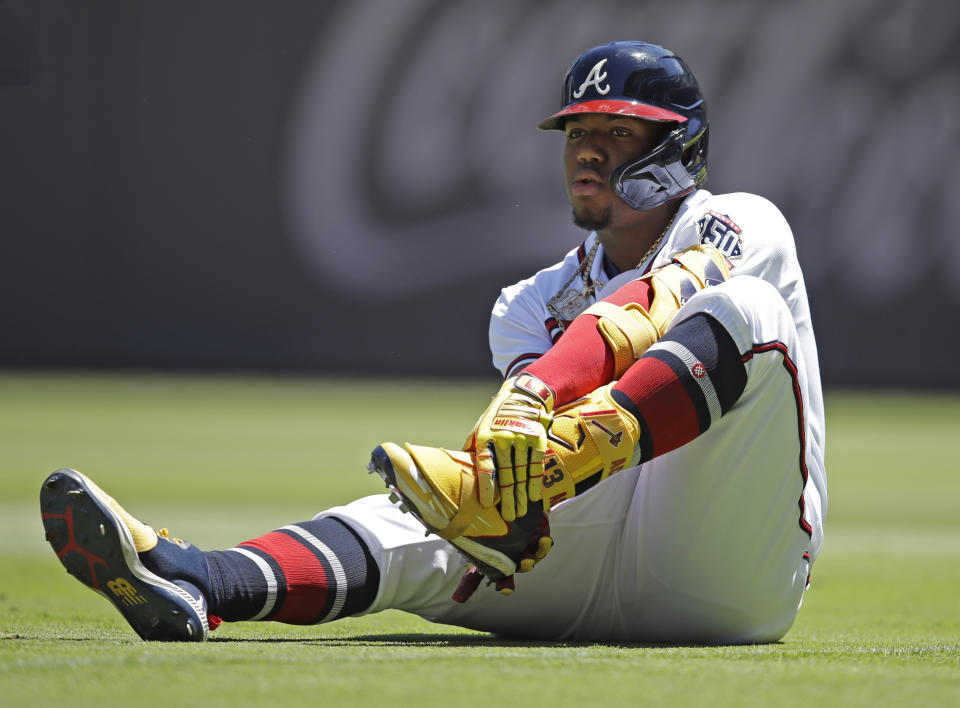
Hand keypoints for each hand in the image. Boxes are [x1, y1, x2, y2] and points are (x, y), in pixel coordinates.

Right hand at [451, 515, 552, 601]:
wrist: (502, 511)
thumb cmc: (488, 534)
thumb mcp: (476, 552)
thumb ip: (470, 576)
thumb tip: (456, 600)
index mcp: (502, 564)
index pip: (504, 579)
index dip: (505, 586)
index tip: (505, 590)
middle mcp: (517, 557)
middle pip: (523, 565)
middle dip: (525, 565)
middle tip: (525, 561)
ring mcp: (529, 546)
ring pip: (536, 555)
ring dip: (538, 553)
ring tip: (539, 547)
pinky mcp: (537, 533)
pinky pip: (544, 542)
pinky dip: (544, 543)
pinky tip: (544, 538)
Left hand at [467, 374, 554, 521]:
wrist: (520, 395)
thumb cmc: (495, 417)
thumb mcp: (479, 427)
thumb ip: (472, 448)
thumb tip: (461, 469)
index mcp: (485, 437)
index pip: (485, 465)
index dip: (486, 485)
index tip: (488, 504)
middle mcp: (503, 438)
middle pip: (506, 475)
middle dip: (508, 499)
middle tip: (510, 517)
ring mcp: (521, 439)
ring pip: (522, 473)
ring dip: (522, 495)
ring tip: (521, 511)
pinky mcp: (537, 439)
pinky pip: (536, 465)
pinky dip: (535, 482)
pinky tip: (534, 496)